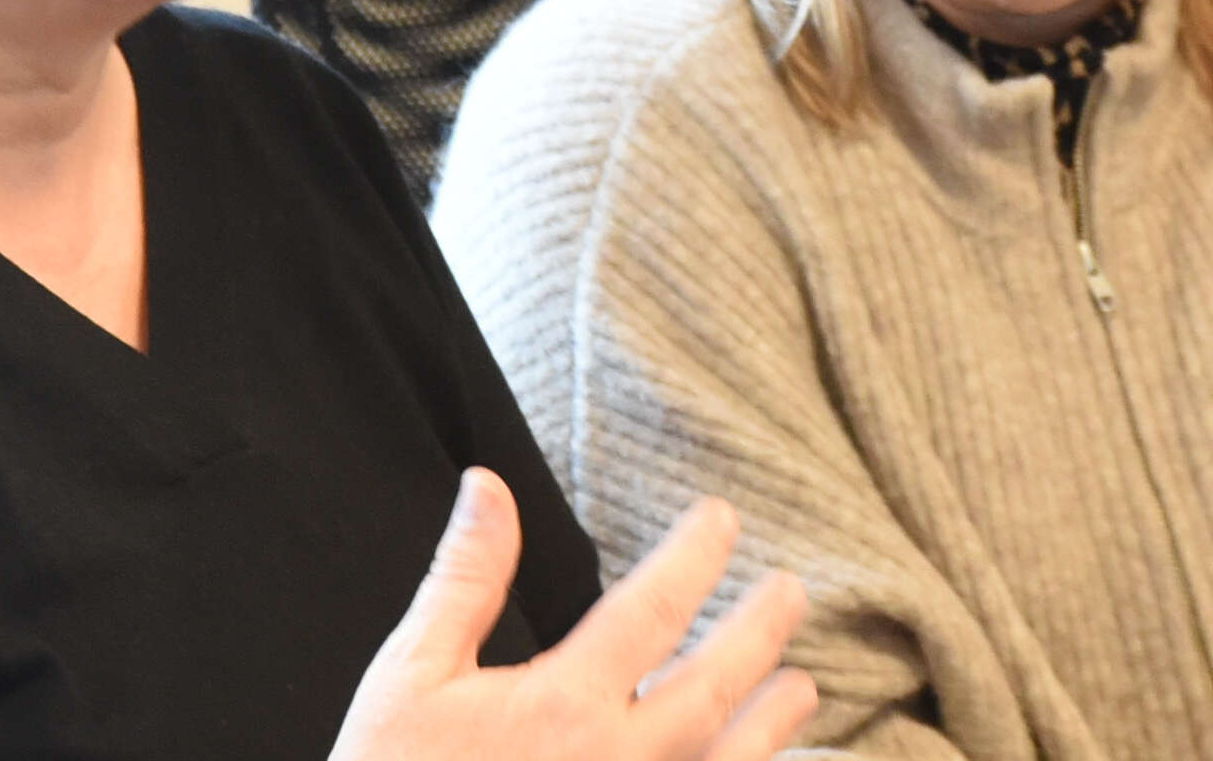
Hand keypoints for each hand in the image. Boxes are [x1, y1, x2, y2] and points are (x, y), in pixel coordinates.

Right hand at [333, 469, 815, 760]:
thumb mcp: (411, 676)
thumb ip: (465, 581)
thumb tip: (489, 486)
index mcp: (561, 706)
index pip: (651, 611)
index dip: (694, 556)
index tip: (722, 517)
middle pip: (713, 689)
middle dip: (758, 635)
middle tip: (791, 591)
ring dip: (771, 726)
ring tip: (801, 688)